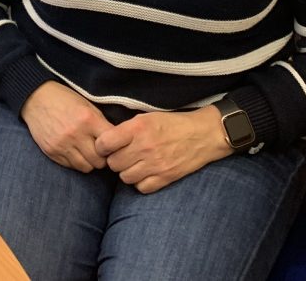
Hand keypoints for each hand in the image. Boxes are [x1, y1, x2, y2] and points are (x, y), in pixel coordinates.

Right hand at [20, 81, 114, 172]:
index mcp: (88, 119)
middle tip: (100, 151)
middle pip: (99, 161)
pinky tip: (74, 151)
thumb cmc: (65, 100)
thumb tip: (116, 141)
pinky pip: (71, 166)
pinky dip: (76, 161)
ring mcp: (62, 145)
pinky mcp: (52, 152)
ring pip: (86, 167)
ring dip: (89, 162)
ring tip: (87, 152)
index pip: (111, 144)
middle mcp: (76, 134)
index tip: (113, 145)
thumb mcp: (87, 105)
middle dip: (103, 158)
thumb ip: (101, 123)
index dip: (115, 146)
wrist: (36, 98)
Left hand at [94, 106, 233, 193]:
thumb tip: (106, 141)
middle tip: (124, 155)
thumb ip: (126, 129)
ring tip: (136, 163)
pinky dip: (141, 182)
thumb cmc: (172, 124)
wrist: (203, 134)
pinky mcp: (165, 178)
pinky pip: (141, 188)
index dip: (102, 146)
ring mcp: (155, 165)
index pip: (104, 144)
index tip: (106, 146)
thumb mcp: (147, 117)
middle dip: (116, 160)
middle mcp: (144, 147)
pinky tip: (146, 173)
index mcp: (137, 128)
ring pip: (125, 178)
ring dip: (128, 172)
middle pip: (113, 164)